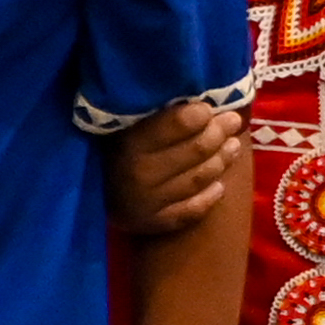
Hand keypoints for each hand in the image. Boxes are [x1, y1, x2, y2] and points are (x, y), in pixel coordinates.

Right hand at [111, 96, 246, 234]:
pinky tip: (220, 185)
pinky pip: (192, 211)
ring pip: (198, 179)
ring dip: (221, 161)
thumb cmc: (114, 146)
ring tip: (233, 146)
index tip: (211, 107)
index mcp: (130, 141)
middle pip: (195, 151)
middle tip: (233, 121)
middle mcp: (138, 174)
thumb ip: (158, 113)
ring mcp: (146, 202)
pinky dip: (210, 197)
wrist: (90, 189)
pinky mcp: (153, 225)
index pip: (178, 124)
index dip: (202, 114)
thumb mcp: (128, 123)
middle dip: (219, 133)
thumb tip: (200, 98)